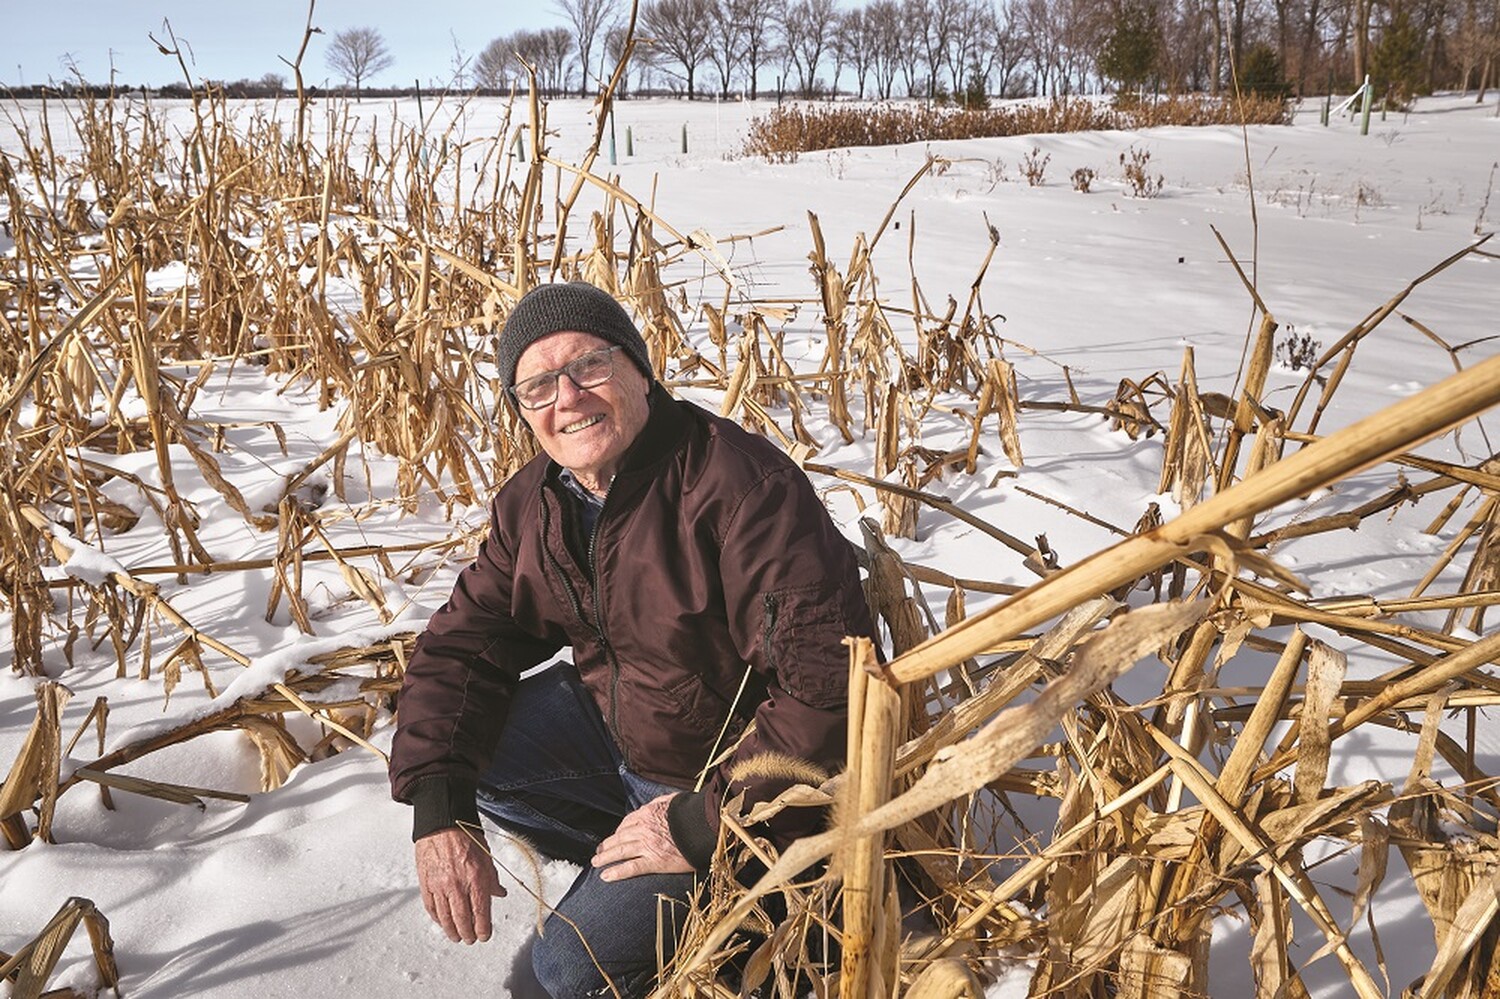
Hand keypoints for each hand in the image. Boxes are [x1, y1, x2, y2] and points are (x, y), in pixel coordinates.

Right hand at [415, 825, 506, 943]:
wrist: (442, 822)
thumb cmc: (465, 835)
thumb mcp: (486, 856)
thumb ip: (492, 878)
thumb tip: (499, 894)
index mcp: (476, 878)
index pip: (481, 913)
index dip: (483, 929)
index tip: (484, 936)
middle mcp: (457, 884)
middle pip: (462, 920)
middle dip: (467, 934)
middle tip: (470, 939)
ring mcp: (439, 885)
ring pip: (445, 917)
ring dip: (451, 930)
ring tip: (456, 936)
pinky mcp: (426, 883)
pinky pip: (431, 907)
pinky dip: (437, 918)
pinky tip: (441, 922)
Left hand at [592, 793, 694, 881]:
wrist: (705, 826)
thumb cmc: (693, 813)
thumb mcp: (674, 800)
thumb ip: (661, 803)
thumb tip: (654, 804)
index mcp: (648, 813)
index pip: (627, 823)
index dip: (618, 831)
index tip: (614, 836)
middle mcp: (644, 829)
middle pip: (620, 837)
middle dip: (607, 845)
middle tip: (598, 852)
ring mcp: (648, 846)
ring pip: (621, 851)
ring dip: (606, 858)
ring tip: (596, 864)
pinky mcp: (655, 861)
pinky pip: (631, 867)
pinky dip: (617, 872)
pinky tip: (606, 876)